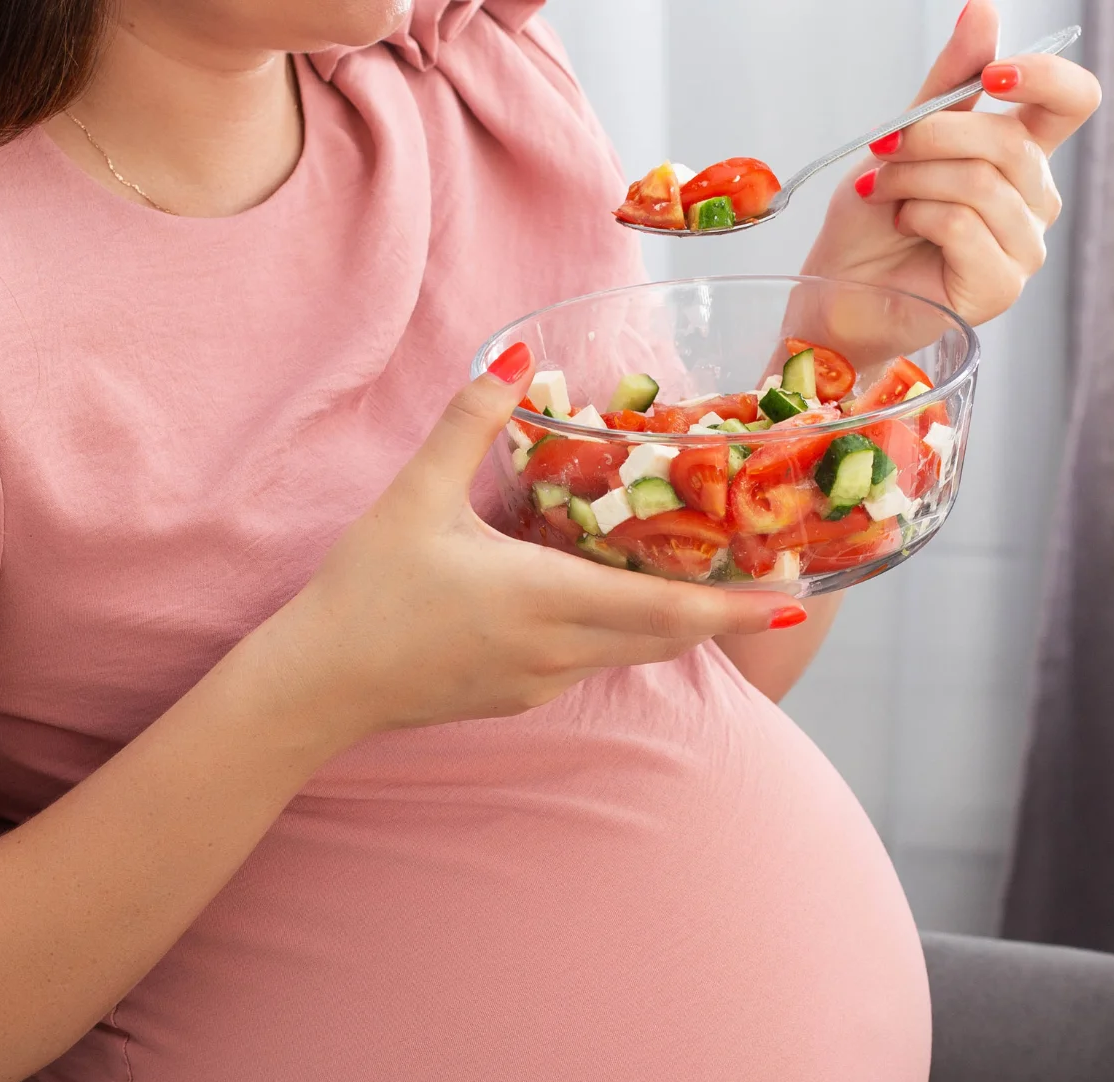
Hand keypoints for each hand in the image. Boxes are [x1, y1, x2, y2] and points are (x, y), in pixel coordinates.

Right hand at [274, 343, 801, 732]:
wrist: (319, 683)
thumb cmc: (366, 590)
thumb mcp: (415, 497)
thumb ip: (470, 421)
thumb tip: (512, 354)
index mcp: (545, 599)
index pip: (665, 609)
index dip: (736, 608)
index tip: (795, 602)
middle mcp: (559, 650)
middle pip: (667, 635)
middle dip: (725, 612)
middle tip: (776, 583)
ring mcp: (543, 682)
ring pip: (633, 652)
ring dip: (674, 621)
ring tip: (713, 582)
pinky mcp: (523, 696)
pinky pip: (594, 662)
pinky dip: (624, 633)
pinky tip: (617, 601)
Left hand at [802, 0, 1101, 326]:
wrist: (836, 290)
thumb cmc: (871, 220)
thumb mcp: (903, 136)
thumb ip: (949, 82)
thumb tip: (983, 9)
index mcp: (1021, 155)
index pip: (1073, 101)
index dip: (1044, 77)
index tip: (991, 74)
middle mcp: (1034, 200)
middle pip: (1010, 142)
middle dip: (932, 138)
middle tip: (882, 150)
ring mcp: (1024, 247)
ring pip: (983, 184)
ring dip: (914, 179)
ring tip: (881, 192)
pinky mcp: (1001, 287)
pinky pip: (963, 226)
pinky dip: (918, 217)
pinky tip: (902, 227)